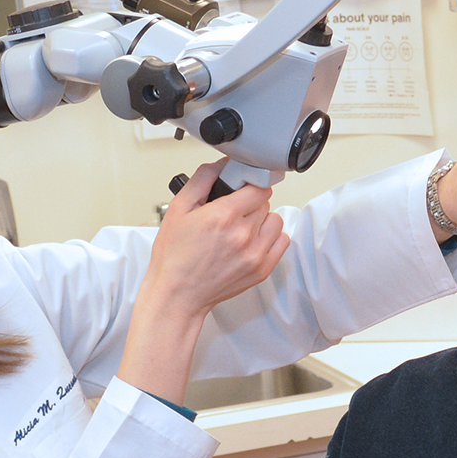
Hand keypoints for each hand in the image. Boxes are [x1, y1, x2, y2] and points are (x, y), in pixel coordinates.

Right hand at [118, 160, 290, 402]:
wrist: (177, 294)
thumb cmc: (174, 256)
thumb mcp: (178, 208)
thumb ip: (202, 179)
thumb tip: (221, 163)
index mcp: (223, 215)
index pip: (257, 186)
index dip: (248, 185)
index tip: (241, 189)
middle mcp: (243, 234)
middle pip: (264, 203)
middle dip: (250, 203)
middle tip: (231, 212)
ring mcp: (255, 254)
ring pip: (275, 221)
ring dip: (262, 220)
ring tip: (242, 227)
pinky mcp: (262, 270)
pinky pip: (282, 241)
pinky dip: (271, 238)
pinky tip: (252, 241)